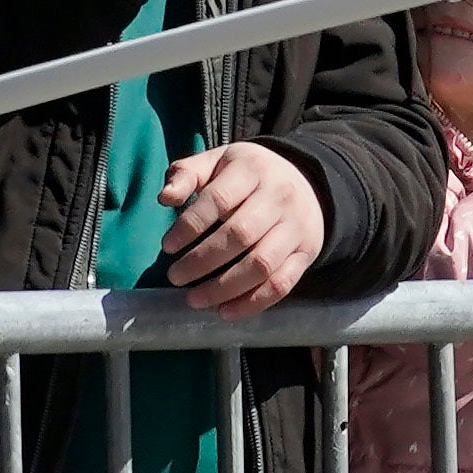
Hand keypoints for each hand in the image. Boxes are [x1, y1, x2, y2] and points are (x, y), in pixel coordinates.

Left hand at [154, 139, 328, 312]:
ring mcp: (295, 227)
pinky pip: (282, 284)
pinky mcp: (306, 253)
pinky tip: (225, 311)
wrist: (307, 182)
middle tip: (175, 277)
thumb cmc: (249, 176)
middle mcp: (279, 197)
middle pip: (240, 235)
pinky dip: (253, 303)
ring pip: (261, 264)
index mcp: (252, 170)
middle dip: (202, 261)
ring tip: (195, 300)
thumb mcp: (219, 161)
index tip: (167, 246)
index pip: (219, 200)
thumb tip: (164, 198)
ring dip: (224, 288)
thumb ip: (187, 174)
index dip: (190, 226)